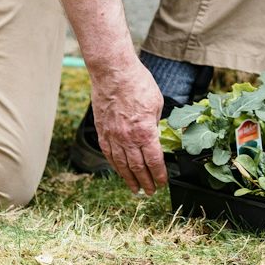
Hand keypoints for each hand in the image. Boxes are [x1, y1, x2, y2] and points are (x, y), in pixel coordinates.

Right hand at [90, 57, 168, 193]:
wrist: (113, 72)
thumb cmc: (138, 84)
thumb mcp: (157, 104)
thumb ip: (156, 124)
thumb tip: (156, 136)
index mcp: (145, 132)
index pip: (154, 162)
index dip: (159, 175)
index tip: (163, 183)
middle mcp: (128, 138)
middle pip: (138, 167)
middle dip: (146, 182)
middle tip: (150, 192)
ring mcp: (113, 136)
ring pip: (121, 165)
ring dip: (129, 179)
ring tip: (135, 189)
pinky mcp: (102, 131)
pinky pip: (109, 154)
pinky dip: (115, 165)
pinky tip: (119, 171)